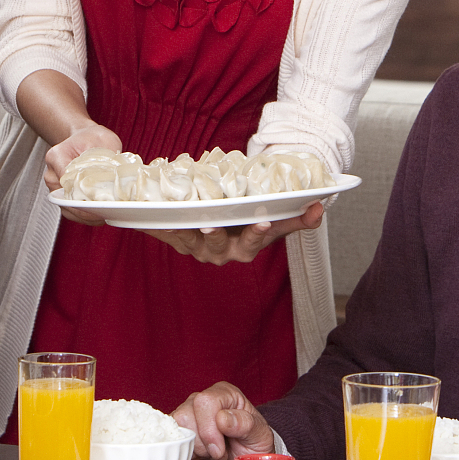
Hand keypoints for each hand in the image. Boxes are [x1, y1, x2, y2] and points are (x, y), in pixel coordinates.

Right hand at [43, 124, 122, 225]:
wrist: (83, 138)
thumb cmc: (90, 138)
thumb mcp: (103, 139)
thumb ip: (108, 154)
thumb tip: (118, 173)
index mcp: (57, 157)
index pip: (67, 182)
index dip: (83, 195)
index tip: (98, 203)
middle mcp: (52, 174)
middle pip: (65, 200)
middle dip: (85, 211)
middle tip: (105, 214)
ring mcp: (55, 188)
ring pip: (67, 210)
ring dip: (86, 216)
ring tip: (104, 216)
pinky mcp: (63, 196)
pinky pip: (71, 211)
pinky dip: (85, 216)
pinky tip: (100, 215)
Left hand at [146, 201, 325, 265]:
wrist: (227, 224)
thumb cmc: (251, 222)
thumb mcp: (276, 222)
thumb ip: (298, 218)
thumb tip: (320, 207)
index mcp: (244, 247)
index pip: (253, 243)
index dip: (257, 233)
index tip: (264, 221)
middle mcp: (220, 252)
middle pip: (217, 247)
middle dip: (215, 237)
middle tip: (211, 225)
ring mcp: (197, 246)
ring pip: (188, 240)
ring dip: (182, 232)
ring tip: (177, 221)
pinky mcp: (177, 237)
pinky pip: (164, 233)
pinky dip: (153, 227)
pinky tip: (138, 218)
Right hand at [172, 382, 276, 459]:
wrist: (247, 456)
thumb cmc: (254, 441)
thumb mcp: (260, 434)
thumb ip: (246, 424)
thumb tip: (223, 419)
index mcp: (224, 393)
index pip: (204, 402)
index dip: (209, 429)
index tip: (220, 450)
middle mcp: (203, 399)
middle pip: (186, 415)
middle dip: (202, 442)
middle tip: (219, 452)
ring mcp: (189, 412)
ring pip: (177, 427)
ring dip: (195, 448)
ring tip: (212, 453)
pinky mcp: (180, 428)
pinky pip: (171, 439)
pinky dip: (186, 452)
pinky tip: (202, 455)